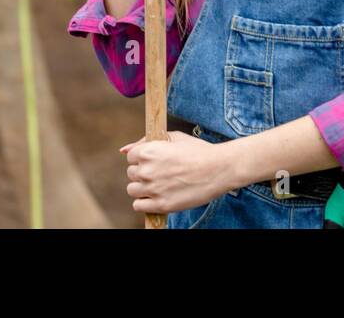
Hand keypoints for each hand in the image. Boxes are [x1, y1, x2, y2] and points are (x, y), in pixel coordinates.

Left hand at [119, 130, 235, 215]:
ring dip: (143, 188)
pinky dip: (146, 202)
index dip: (143, 158)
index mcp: (149, 151)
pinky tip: (159, 195)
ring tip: (161, 184)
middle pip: (131, 174)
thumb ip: (146, 141)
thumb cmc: (199, 151)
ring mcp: (153, 189)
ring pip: (133, 190)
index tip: (155, 160)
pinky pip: (138, 206)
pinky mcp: (161, 205)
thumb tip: (124, 150)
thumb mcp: (174, 137)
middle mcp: (148, 170)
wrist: (219, 169)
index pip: (131, 157)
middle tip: (162, 172)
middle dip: (144, 172)